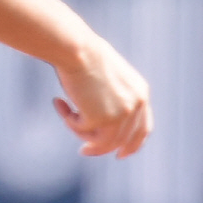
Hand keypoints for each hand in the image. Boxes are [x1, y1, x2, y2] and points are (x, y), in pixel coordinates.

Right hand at [53, 38, 151, 158]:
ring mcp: (120, 115)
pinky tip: (60, 101)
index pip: (143, 128)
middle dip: (101, 149)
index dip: (132, 144)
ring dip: (80, 133)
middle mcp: (135, 106)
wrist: (75, 49)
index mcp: (141, 93)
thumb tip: (99, 120)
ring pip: (100, 141)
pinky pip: (80, 130)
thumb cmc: (84, 54)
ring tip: (65, 115)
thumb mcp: (106, 76)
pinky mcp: (101, 120)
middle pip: (121, 140)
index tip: (120, 154)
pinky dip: (68, 119)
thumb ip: (111, 96)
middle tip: (84, 151)